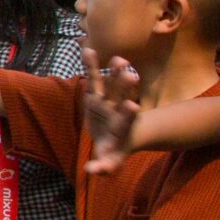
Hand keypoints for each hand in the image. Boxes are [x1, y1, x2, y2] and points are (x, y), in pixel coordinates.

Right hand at [81, 48, 143, 175]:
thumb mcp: (111, 163)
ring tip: (119, 58)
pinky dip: (90, 65)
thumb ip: (103, 167)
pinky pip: (92, 79)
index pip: (127, 121)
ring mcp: (107, 102)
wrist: (116, 137)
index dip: (128, 114)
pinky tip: (87, 49)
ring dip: (116, 72)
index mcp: (122, 128)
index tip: (132, 105)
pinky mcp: (95, 96)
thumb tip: (91, 171)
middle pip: (124, 97)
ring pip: (112, 85)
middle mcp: (117, 111)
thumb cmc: (114, 152)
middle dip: (126, 87)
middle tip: (131, 74)